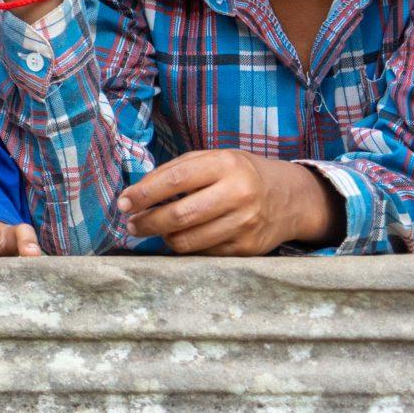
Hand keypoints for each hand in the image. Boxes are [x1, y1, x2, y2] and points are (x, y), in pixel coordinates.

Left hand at [116, 150, 338, 254]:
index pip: (176, 179)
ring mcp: (245, 223)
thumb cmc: (241, 174)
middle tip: (131, 224)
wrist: (291, 197)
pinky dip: (187, 247)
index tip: (123, 202)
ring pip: (189, 240)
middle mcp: (239, 193)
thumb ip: (178, 170)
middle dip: (147, 221)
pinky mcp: (248, 248)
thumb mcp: (215, 159)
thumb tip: (137, 192)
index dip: (144, 193)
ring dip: (163, 238)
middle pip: (180, 215)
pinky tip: (183, 237)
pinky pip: (204, 253)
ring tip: (155, 229)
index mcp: (226, 164)